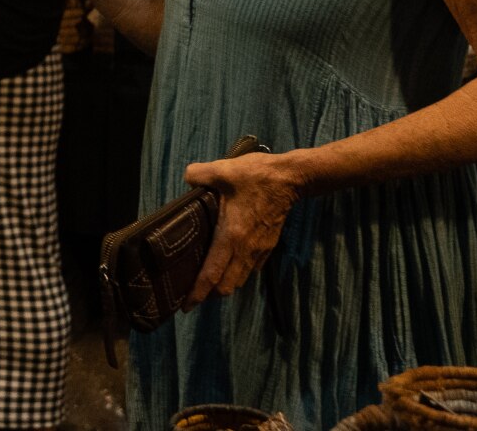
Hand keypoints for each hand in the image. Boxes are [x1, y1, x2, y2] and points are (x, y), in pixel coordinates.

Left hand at [181, 151, 301, 305]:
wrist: (290, 179)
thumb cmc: (256, 177)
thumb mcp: (223, 170)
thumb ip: (198, 174)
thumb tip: (187, 178)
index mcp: (231, 236)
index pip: (212, 274)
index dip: (198, 293)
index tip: (186, 306)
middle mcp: (245, 250)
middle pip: (227, 286)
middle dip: (210, 293)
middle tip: (193, 290)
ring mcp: (259, 250)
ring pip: (240, 280)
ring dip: (225, 284)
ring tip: (210, 278)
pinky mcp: (268, 246)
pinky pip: (251, 269)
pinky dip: (239, 273)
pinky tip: (230, 262)